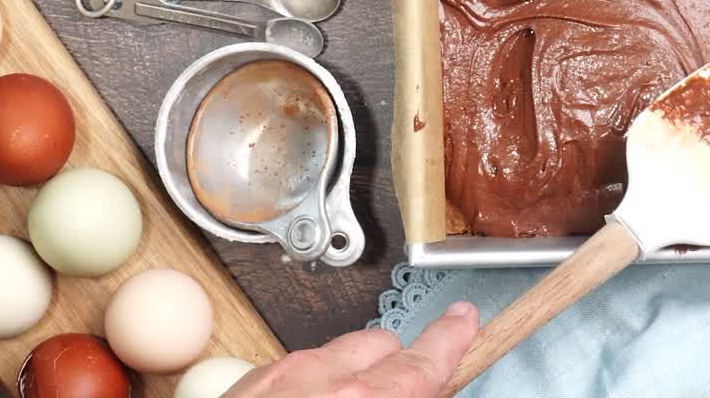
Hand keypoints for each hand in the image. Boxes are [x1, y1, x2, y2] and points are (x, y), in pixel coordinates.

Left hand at [223, 302, 477, 397]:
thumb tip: (417, 389)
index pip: (426, 359)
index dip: (452, 338)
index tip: (462, 321)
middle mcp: (323, 381)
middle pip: (382, 346)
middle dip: (392, 369)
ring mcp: (279, 377)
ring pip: (333, 356)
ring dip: (346, 379)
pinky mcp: (246, 383)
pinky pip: (291, 369)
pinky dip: (303, 388)